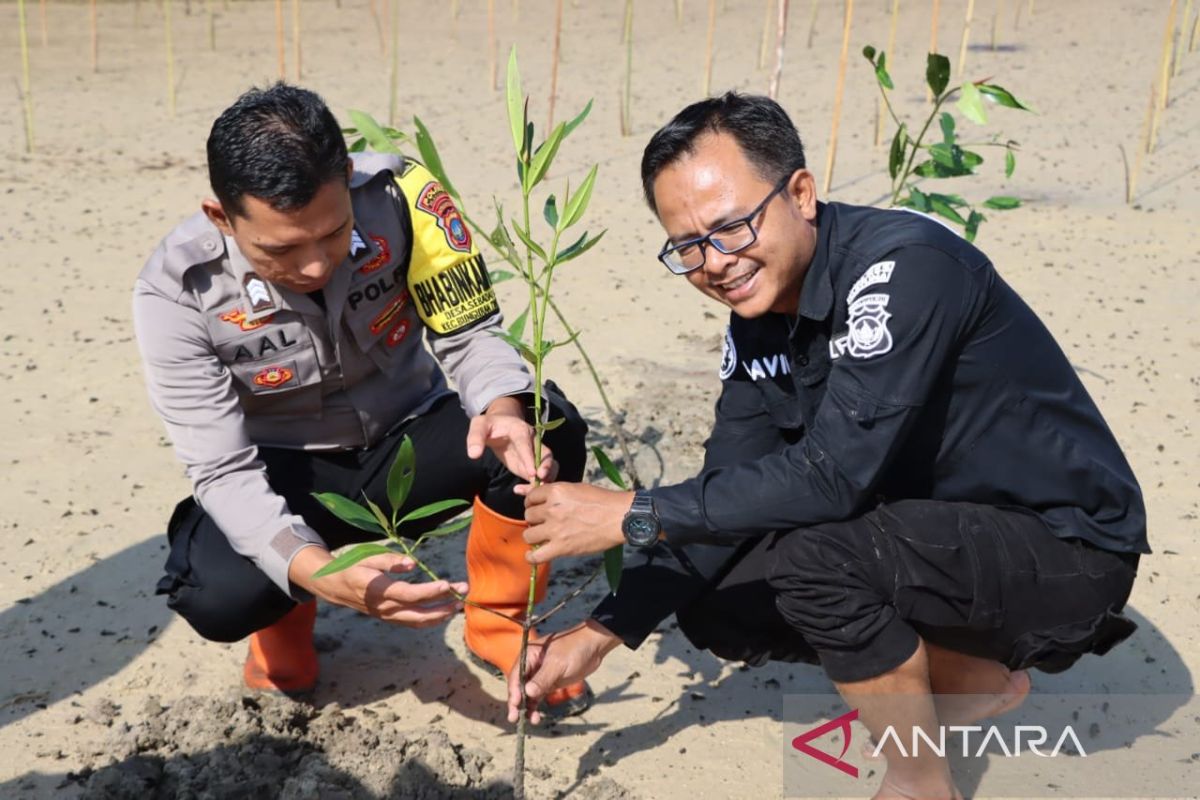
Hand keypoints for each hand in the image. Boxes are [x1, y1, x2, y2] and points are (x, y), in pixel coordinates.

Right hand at [288, 545, 466, 627]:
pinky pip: (413, 623)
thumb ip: (390, 561)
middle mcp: (384, 607)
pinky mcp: (390, 619)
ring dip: (441, 615)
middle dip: (443, 605)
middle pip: (418, 613)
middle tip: (463, 593)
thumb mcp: (368, 557)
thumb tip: (413, 563)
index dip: (429, 591)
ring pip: (418, 622)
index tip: (447, 584)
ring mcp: (387, 616)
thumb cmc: (354, 567)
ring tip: (459, 605)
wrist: (336, 587)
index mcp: (379, 590)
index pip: (408, 594)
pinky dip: (431, 620)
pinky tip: (445, 612)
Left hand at [466, 395, 556, 482]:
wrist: (498, 425)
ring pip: (549, 465)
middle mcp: (532, 441)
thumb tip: (474, 454)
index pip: (527, 444)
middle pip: (546, 454)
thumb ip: (475, 438)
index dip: (530, 458)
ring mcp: (534, 454)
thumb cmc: (489, 425)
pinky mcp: (531, 464)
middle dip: (547, 467)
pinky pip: (540, 475)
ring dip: (546, 478)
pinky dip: (536, 484)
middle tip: (541, 479)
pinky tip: (520, 491)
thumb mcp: (479, 426)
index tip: (533, 473)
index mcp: (520, 430)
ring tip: (532, 490)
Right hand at [507, 620, 622, 723]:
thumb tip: (528, 692)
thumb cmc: (575, 648)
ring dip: (526, 707)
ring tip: (531, 720)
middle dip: (516, 702)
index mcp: (529, 654)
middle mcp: (531, 665)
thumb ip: (543, 678)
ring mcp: (539, 675)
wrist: (594, 646)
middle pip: (518, 686)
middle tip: (514, 718)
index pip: (516, 675)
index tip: (515, 704)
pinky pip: (537, 697)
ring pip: (527, 694)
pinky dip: (535, 707)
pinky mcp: (549, 683)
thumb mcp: (558, 664)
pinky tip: (536, 717)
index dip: (514, 691)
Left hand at [519, 483, 630, 563]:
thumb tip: (536, 495)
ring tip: (542, 537)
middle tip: (545, 523)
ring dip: (534, 536)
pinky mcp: (561, 547)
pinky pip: (536, 556)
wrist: (619, 517)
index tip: (537, 507)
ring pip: (529, 535)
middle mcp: (551, 509)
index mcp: (555, 491)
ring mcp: (555, 529)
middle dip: (535, 519)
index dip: (532, 503)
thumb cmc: (602, 501)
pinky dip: (532, 557)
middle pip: (528, 516)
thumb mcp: (576, 488)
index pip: (531, 497)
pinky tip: (533, 555)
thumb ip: (555, 492)